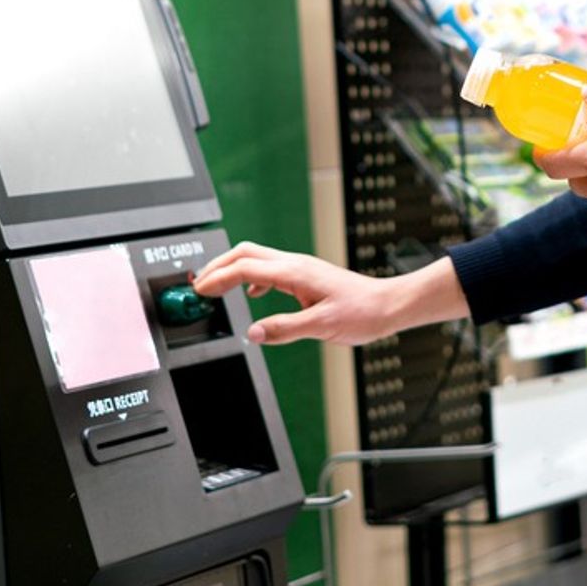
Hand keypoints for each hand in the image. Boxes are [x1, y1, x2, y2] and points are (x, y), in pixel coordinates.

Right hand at [192, 242, 467, 344]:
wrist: (389, 305)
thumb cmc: (363, 313)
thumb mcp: (322, 327)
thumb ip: (285, 329)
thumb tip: (254, 333)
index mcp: (294, 273)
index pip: (244, 267)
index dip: (217, 277)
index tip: (199, 290)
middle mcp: (295, 264)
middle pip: (245, 253)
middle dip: (217, 265)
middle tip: (198, 284)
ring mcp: (300, 268)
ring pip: (256, 258)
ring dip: (232, 269)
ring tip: (215, 286)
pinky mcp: (306, 276)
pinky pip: (270, 268)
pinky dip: (251, 276)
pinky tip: (252, 293)